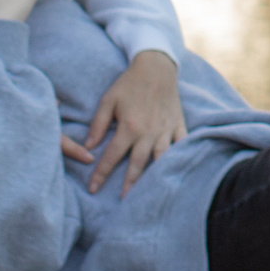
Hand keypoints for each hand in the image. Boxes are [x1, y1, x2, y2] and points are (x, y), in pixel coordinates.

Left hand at [72, 50, 184, 195]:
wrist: (156, 67)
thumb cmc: (129, 84)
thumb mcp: (108, 100)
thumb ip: (97, 124)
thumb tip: (88, 147)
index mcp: (128, 126)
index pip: (112, 156)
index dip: (101, 174)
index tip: (92, 189)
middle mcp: (148, 132)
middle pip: (138, 165)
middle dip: (129, 185)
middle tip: (123, 203)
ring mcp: (166, 130)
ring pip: (160, 160)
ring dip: (154, 178)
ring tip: (149, 195)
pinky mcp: (178, 126)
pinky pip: (181, 146)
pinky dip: (179, 160)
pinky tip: (176, 173)